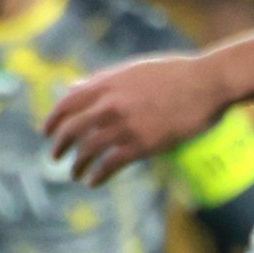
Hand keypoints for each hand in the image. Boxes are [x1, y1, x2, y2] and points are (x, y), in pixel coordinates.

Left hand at [44, 51, 227, 184]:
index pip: (66, 105)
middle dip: (59, 147)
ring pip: (87, 150)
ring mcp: (125, 125)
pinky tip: (93, 182)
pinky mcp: (142, 144)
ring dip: (77, 166)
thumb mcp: (132, 70)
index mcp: (106, 84)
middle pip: (71, 130)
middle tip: (55, 157)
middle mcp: (110, 105)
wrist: (208, 82)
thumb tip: (72, 88)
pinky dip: (97, 176)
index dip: (52, 121)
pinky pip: (110, 164)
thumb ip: (100, 81)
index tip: (46, 133)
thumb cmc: (173, 74)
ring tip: (75, 174)